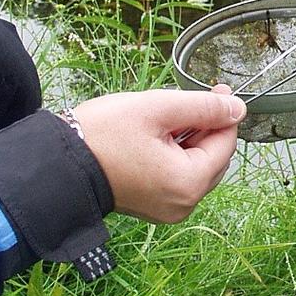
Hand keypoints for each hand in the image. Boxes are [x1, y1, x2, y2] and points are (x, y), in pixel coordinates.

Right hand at [72, 85, 244, 222]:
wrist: (58, 164)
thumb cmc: (104, 135)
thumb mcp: (159, 108)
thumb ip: (204, 107)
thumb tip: (238, 108)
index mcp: (188, 183)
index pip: (226, 143)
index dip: (225, 112)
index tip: (218, 87)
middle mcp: (183, 204)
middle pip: (215, 156)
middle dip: (208, 125)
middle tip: (193, 96)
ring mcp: (168, 209)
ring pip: (197, 164)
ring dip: (192, 136)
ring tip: (167, 115)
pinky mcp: (154, 205)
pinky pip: (178, 174)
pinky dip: (177, 151)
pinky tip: (160, 133)